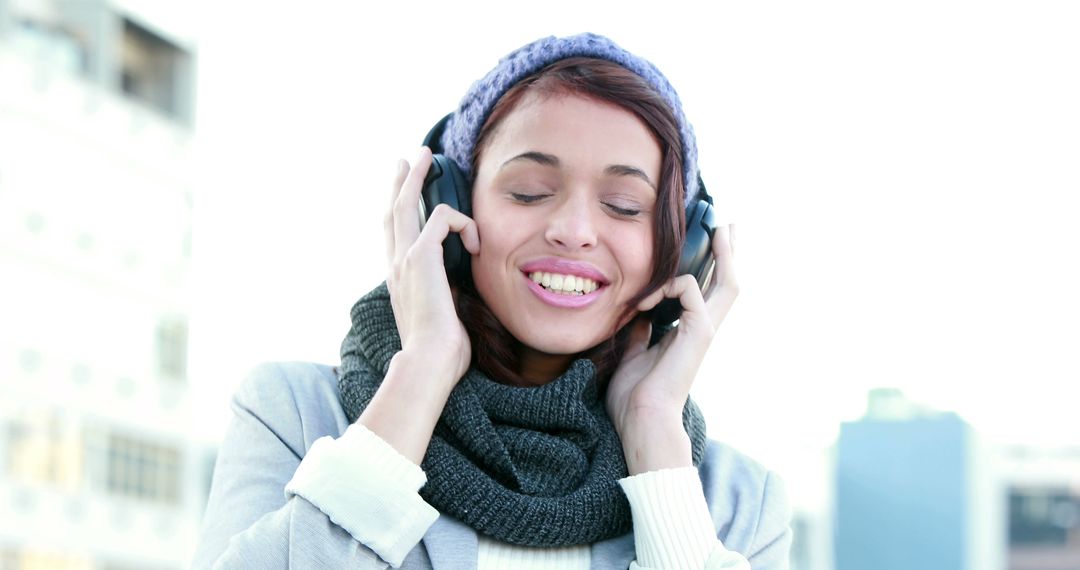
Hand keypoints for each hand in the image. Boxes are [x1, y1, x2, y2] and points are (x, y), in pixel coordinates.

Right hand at [383, 147, 479, 386]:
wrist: (428, 363)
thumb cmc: (442, 352)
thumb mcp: (445, 316)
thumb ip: (449, 296)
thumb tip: (464, 291)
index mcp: (400, 278)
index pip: (395, 234)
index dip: (399, 210)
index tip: (407, 193)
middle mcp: (396, 264)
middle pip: (393, 210)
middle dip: (401, 181)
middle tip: (409, 159)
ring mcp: (404, 259)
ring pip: (406, 204)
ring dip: (417, 177)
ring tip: (427, 158)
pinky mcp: (421, 257)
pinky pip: (442, 219)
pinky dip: (462, 224)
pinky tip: (475, 244)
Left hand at [606, 225, 737, 473]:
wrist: (641, 419)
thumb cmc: (634, 396)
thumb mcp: (632, 353)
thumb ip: (639, 331)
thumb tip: (637, 315)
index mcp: (687, 333)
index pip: (705, 293)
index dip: (709, 268)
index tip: (708, 242)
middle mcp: (703, 329)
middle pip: (727, 284)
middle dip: (729, 253)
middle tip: (728, 226)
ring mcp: (705, 330)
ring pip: (728, 283)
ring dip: (722, 254)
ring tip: (718, 230)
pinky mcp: (699, 332)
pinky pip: (689, 289)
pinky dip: (668, 284)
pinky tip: (646, 299)